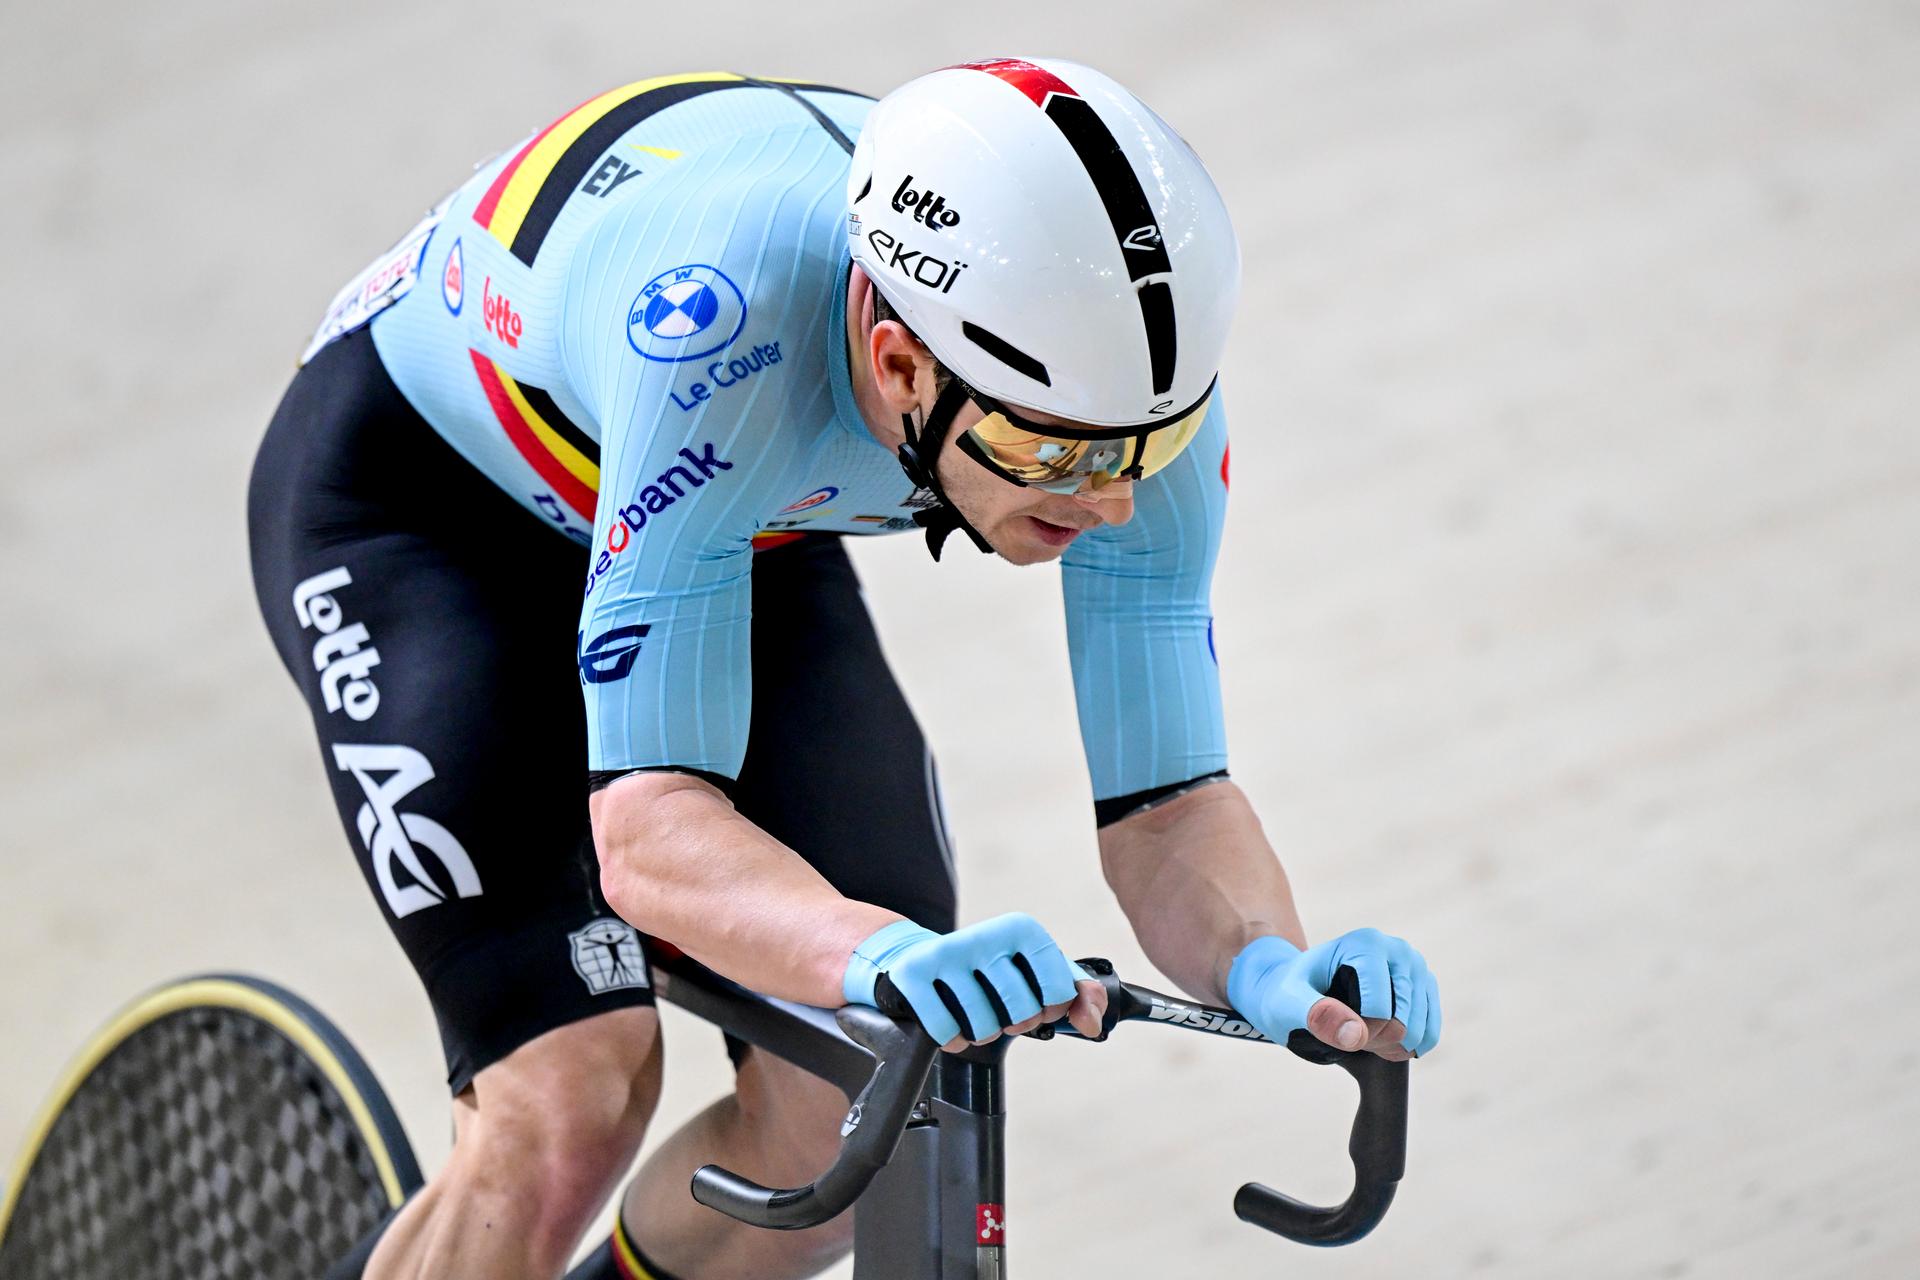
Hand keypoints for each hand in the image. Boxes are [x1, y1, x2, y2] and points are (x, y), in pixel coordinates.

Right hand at [843, 913, 1107, 1050]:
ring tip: (973, 1016)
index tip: (1041, 1005)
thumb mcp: (1036, 972)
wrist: (916, 957)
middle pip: (1022, 1012)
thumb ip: (1080, 993)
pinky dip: (951, 1039)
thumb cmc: (986, 971)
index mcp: (1020, 929)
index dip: (1053, 1008)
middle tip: (1002, 1012)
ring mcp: (946, 954)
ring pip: (983, 1026)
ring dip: (980, 1034)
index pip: (1059, 988)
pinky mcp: (913, 975)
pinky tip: (949, 1023)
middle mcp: (984, 936)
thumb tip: (1093, 1024)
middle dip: (1015, 1024)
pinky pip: (946, 1030)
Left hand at [1227, 929, 1440, 1060]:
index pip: (1379, 1009)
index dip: (1355, 1033)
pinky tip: (1383, 1047)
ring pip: (1418, 1029)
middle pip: (1402, 1020)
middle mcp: (1398, 949)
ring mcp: (1416, 968)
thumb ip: (1315, 1014)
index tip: (1331, 1027)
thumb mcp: (1287, 1003)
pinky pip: (1430, 1031)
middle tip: (1344, 1034)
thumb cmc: (1287, 994)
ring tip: (1359, 1038)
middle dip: (1373, 1041)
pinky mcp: (1424, 989)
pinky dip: (1408, 1048)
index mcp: (1367, 943)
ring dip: (1390, 1047)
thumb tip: (1357, 1035)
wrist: (1296, 989)